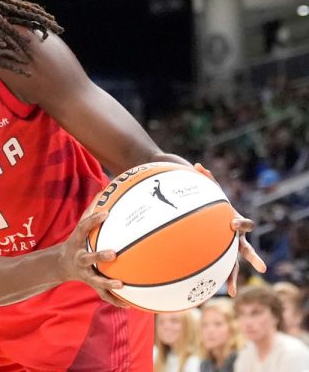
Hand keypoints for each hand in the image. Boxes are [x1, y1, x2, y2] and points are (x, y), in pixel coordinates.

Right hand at [60, 211, 128, 307]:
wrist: (61, 265)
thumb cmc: (77, 242)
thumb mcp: (80, 228)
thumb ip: (91, 211)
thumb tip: (104, 190)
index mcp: (77, 242)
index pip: (83, 228)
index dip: (93, 220)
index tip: (106, 213)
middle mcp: (80, 259)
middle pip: (88, 258)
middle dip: (99, 256)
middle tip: (113, 253)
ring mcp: (85, 274)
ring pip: (95, 280)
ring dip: (107, 284)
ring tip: (121, 285)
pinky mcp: (91, 285)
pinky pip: (103, 295)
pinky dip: (115, 300)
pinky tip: (129, 304)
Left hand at [194, 163, 266, 295]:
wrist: (215, 218)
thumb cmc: (212, 206)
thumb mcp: (211, 194)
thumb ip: (207, 180)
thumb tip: (198, 165)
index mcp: (235, 223)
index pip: (243, 224)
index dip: (240, 224)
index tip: (233, 224)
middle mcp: (237, 239)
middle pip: (246, 249)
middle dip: (252, 258)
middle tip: (261, 268)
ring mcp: (230, 250)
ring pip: (234, 266)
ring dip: (233, 278)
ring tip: (231, 292)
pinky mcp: (222, 257)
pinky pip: (220, 270)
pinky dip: (221, 280)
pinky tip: (221, 294)